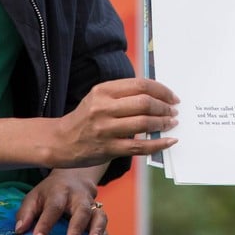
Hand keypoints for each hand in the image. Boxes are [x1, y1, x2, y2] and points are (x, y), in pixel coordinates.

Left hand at [15, 168, 105, 234]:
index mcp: (59, 192)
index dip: (45, 224)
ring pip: (99, 215)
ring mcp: (92, 205)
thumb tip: (19, 229)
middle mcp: (78, 198)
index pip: (52, 208)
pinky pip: (105, 224)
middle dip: (77, 227)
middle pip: (81, 210)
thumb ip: (26, 212)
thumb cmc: (51, 192)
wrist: (74, 176)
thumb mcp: (35, 196)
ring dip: (97, 229)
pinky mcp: (99, 213)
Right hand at [48, 77, 178, 168]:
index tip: (172, 96)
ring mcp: (106, 129)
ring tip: (171, 123)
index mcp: (103, 90)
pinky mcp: (108, 149)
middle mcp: (104, 108)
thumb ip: (123, 93)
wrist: (61, 141)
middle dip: (164, 107)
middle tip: (174, 111)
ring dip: (163, 123)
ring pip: (144, 123)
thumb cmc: (86, 117)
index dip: (161, 90)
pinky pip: (139, 146)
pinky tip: (169, 141)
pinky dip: (158, 144)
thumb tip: (156, 94)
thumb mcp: (99, 97)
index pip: (140, 85)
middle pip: (144, 102)